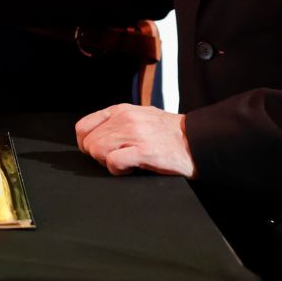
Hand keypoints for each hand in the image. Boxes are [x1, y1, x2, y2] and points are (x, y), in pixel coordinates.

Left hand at [75, 105, 195, 177]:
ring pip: (97, 150)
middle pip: (88, 142)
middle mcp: (125, 118)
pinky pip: (113, 162)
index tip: (99, 152)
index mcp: (121, 110)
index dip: (86, 143)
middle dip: (99, 156)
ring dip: (108, 162)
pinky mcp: (143, 150)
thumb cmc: (170, 133)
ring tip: (125, 163)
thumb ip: (117, 122)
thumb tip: (96, 135)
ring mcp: (134, 133)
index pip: (83, 126)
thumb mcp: (140, 117)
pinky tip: (131, 169)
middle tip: (116, 159)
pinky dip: (118, 170)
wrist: (198, 140)